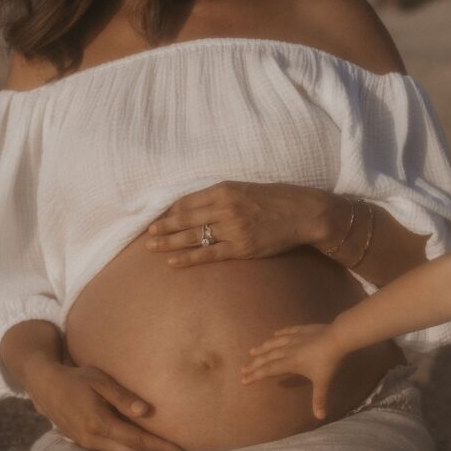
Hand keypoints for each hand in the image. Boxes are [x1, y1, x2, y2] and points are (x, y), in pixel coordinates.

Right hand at [24, 362, 183, 450]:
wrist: (45, 385)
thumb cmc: (76, 378)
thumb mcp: (100, 381)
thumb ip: (122, 397)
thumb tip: (145, 411)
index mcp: (100, 423)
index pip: (137, 440)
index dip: (159, 447)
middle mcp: (92, 438)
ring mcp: (86, 443)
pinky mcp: (82, 443)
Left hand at [146, 181, 328, 266]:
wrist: (303, 213)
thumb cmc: (277, 199)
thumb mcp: (246, 188)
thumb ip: (222, 195)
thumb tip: (198, 205)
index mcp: (224, 190)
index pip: (188, 201)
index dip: (170, 211)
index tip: (158, 217)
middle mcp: (225, 208)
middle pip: (185, 219)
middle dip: (163, 227)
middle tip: (148, 233)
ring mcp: (232, 229)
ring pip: (192, 237)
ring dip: (169, 243)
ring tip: (152, 248)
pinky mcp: (240, 248)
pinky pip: (208, 254)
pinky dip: (189, 258)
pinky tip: (174, 262)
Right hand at [241, 324, 344, 419]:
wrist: (337, 338)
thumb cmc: (328, 362)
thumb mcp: (323, 382)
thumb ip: (319, 399)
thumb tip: (320, 417)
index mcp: (290, 363)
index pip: (268, 370)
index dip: (255, 375)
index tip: (243, 379)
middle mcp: (287, 350)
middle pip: (267, 358)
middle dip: (254, 364)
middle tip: (242, 369)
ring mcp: (294, 338)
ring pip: (274, 343)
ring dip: (262, 348)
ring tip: (252, 351)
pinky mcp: (301, 330)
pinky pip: (287, 331)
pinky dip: (279, 333)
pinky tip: (274, 333)